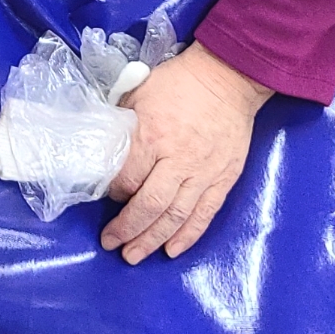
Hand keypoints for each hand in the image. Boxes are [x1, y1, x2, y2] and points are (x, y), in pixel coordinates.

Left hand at [100, 44, 271, 261]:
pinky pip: (204, 214)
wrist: (228, 78)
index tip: (107, 198)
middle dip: (127, 229)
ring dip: (153, 240)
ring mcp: (204, 172)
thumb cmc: (178, 83)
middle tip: (111, 243)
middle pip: (150, 205)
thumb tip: (106, 151)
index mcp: (153, 136)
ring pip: (176, 216)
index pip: (127, 178)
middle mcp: (178, 160)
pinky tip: (171, 250)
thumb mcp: (139, 94)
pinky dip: (188, 235)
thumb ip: (124, 126)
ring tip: (134, 255)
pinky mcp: (224, 178)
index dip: (114, 194)